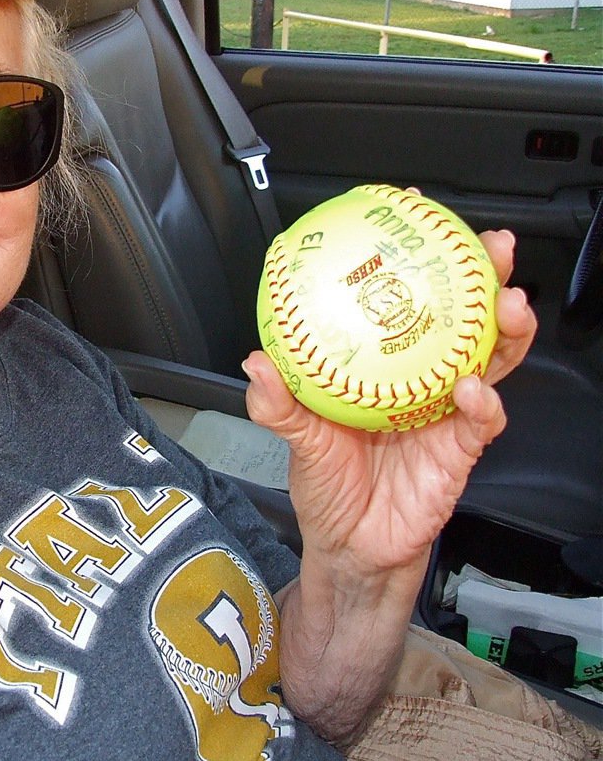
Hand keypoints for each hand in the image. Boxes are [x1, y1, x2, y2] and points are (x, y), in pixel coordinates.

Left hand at [244, 229, 536, 579]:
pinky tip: (470, 388)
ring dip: (504, 329)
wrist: (349, 547)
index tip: (419, 213)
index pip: (408, 302)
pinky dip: (482, 401)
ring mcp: (448, 414)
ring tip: (505, 302)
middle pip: (466, 319)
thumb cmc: (326, 485)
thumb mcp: (295, 437)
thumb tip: (255, 361)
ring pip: (491, 360)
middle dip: (487, 278)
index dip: (419, 259)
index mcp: (385, 368)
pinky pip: (483, 420)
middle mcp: (422, 382)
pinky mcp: (462, 452)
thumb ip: (277, 402)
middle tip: (491, 246)